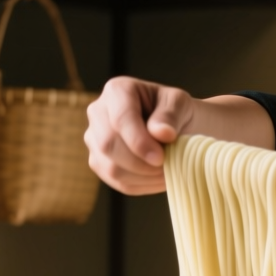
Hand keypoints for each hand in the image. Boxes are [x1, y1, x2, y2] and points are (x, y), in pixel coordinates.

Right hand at [85, 76, 195, 194]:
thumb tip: (161, 133)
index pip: (120, 119)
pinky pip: (117, 182)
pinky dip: (142, 185)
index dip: (138, 142)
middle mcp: (98, 112)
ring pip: (111, 167)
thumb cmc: (178, 112)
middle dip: (141, 162)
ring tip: (169, 171)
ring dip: (144, 176)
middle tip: (169, 166)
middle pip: (109, 145)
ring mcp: (94, 139)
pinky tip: (160, 178)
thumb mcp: (181, 104)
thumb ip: (170, 115)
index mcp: (117, 91)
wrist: (178, 128)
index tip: (160, 157)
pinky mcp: (100, 162)